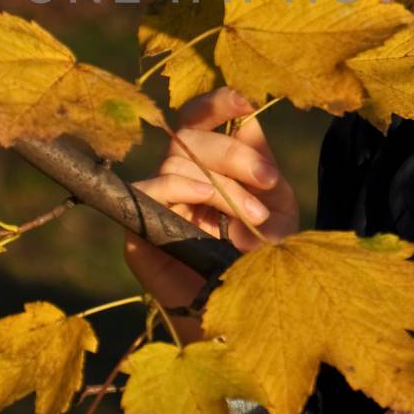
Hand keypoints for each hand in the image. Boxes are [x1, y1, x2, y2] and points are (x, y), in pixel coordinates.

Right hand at [122, 87, 298, 342]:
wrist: (246, 313)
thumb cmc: (262, 258)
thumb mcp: (276, 207)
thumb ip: (262, 164)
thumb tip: (250, 119)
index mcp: (209, 163)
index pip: (198, 118)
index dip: (217, 102)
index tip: (247, 101)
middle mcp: (178, 175)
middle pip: (188, 135)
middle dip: (233, 153)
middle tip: (268, 181)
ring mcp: (156, 200)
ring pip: (174, 160)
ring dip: (220, 182)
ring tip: (253, 215)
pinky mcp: (138, 227)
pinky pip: (148, 191)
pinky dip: (179, 187)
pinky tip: (208, 203)